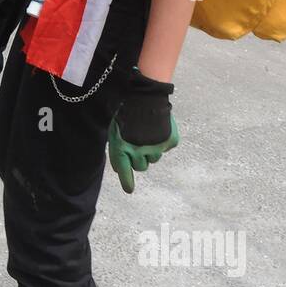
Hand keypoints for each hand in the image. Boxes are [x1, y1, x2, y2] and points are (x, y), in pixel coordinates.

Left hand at [107, 68, 179, 192]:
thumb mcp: (115, 131)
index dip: (127, 181)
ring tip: (148, 132)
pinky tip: (158, 128)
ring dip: (151, 150)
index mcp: (123, 148)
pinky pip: (166, 147)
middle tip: (139, 145)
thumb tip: (119, 169)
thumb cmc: (127, 113)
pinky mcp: (170, 142)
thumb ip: (117, 150)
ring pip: (154, 158)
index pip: (124, 171)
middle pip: (141, 167)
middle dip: (139, 159)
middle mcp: (140, 152)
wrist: (147, 97)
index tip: (129, 189)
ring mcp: (157, 148)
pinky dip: (163, 140)